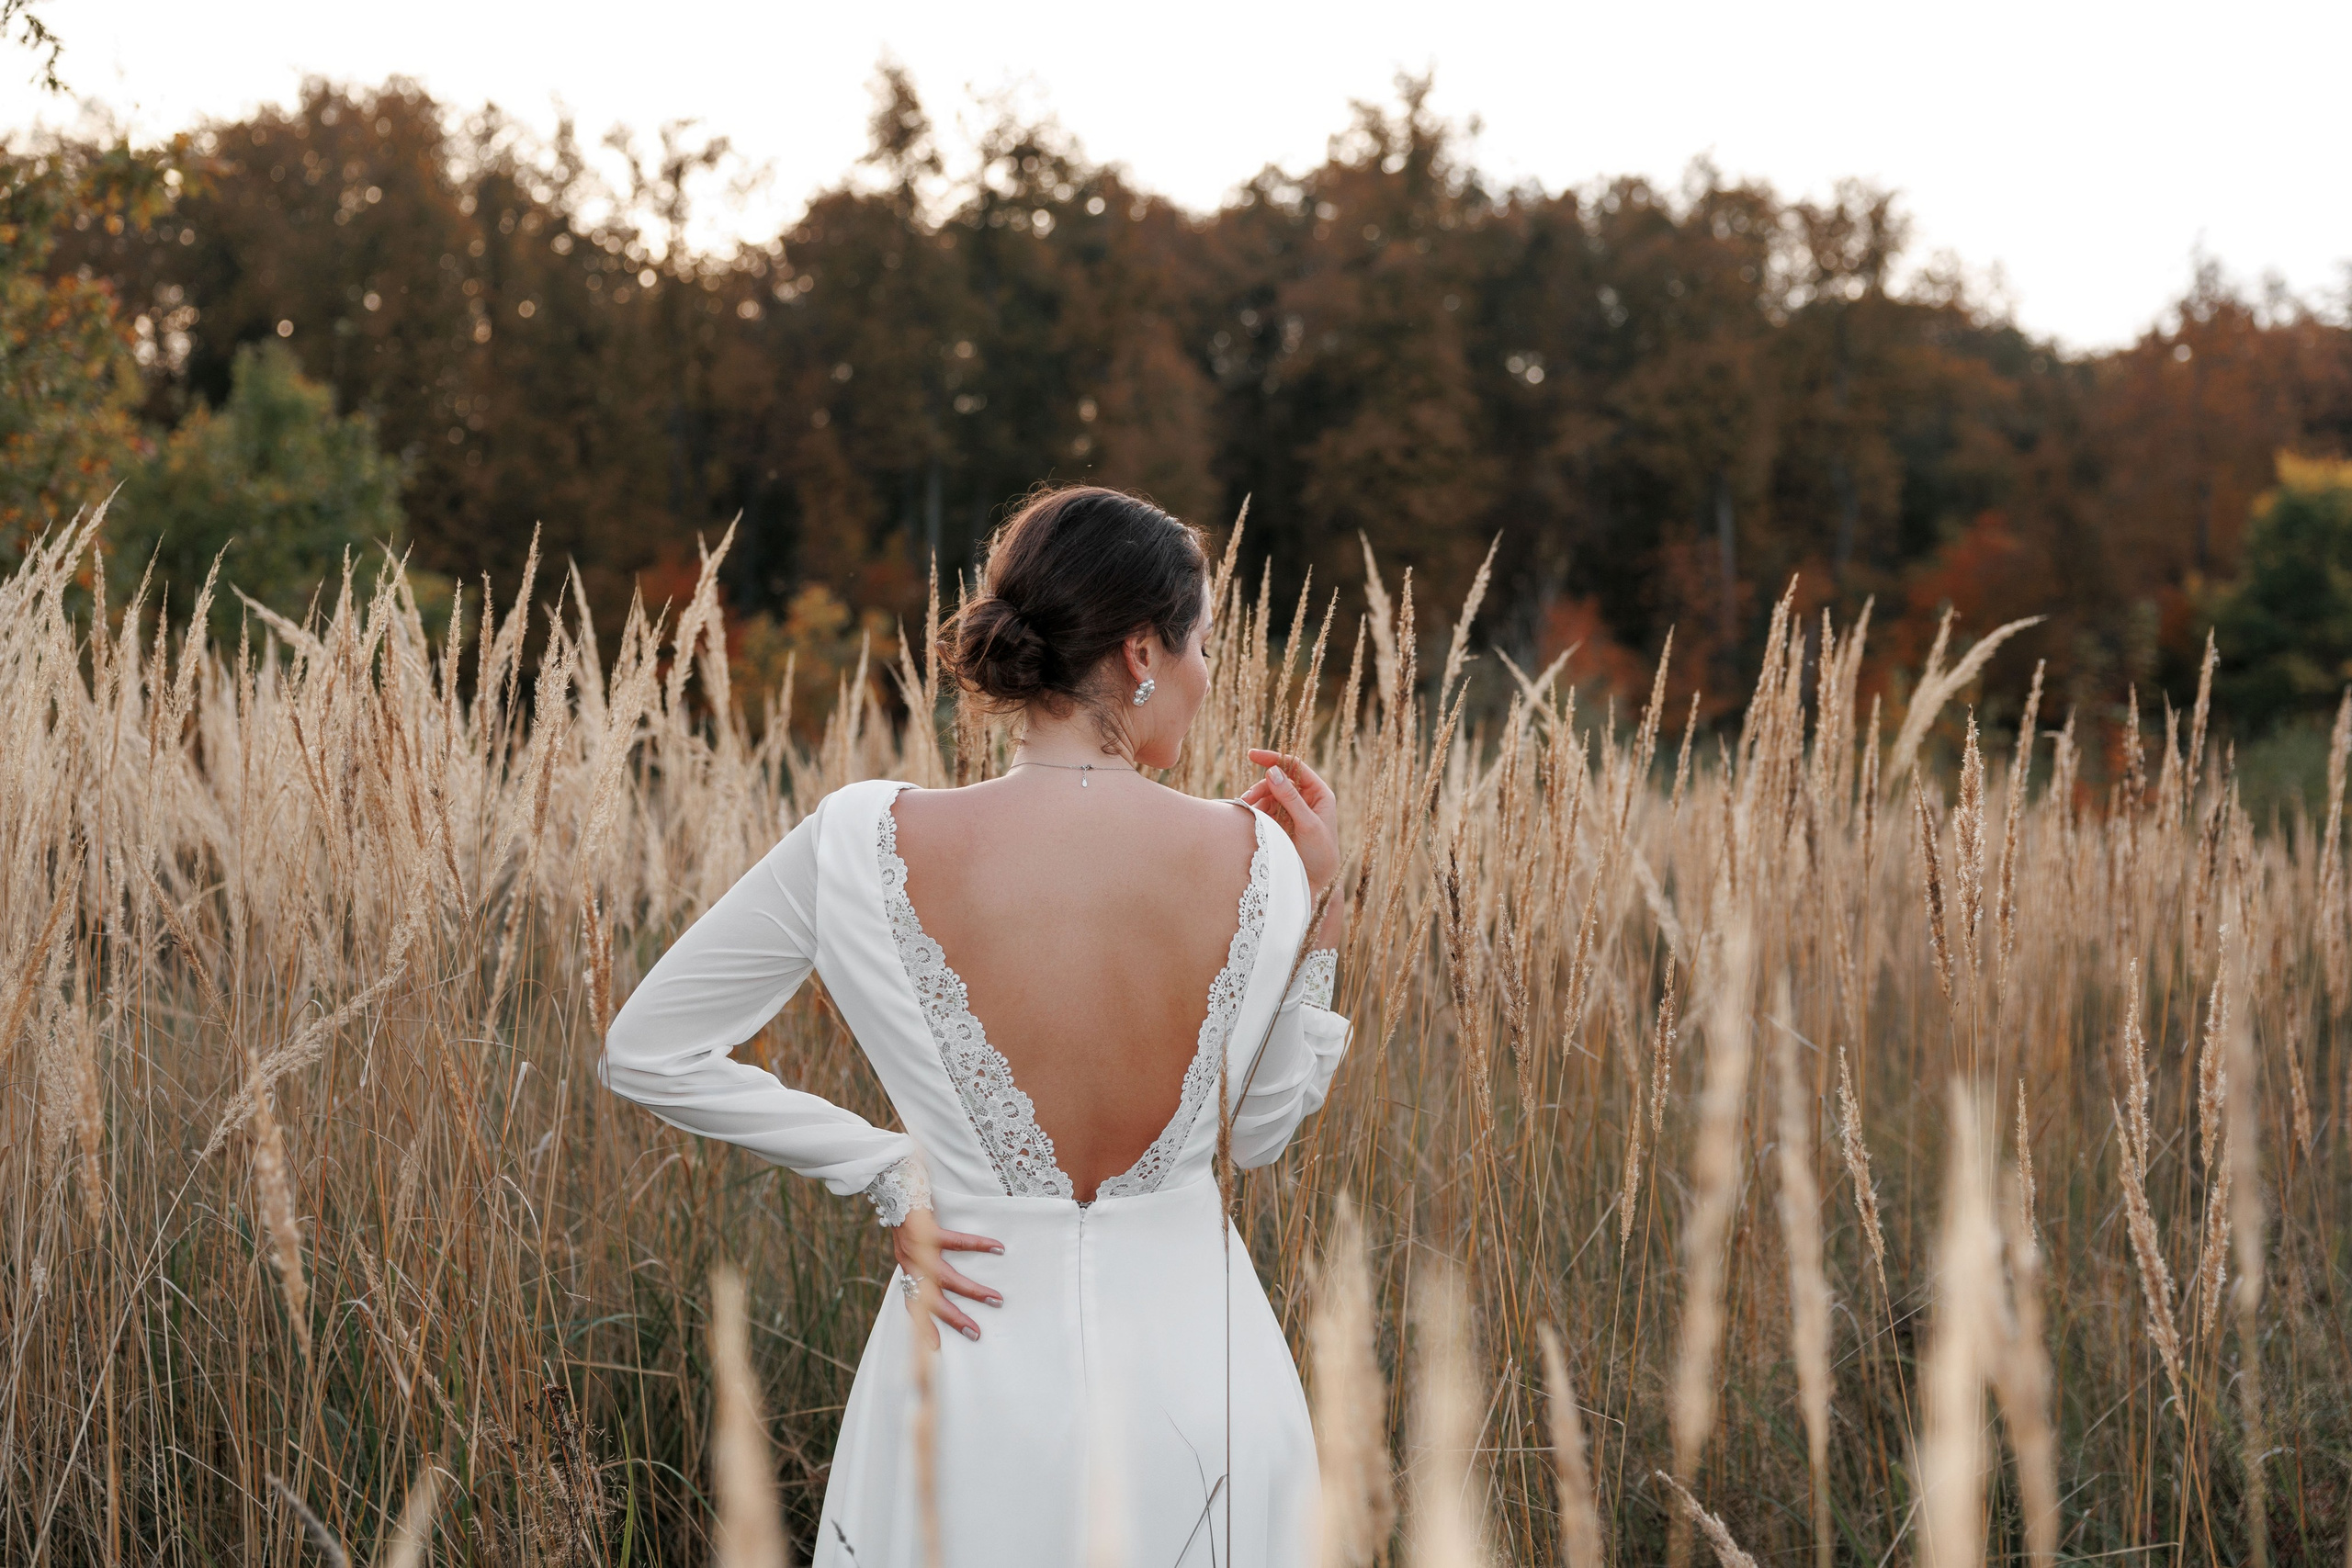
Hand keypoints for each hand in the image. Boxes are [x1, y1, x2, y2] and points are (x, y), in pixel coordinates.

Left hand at [892, 1209, 1003, 1347]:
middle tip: (976, 1333)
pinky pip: (956, 1243)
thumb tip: (940, 1269)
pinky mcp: (926, 1231)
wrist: (889, 1182)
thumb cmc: (907, 1210)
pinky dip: (978, 1245)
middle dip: (954, 1319)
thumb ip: (922, 1254)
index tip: (936, 1347)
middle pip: (931, 1301)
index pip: (913, 1304)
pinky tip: (997, 1247)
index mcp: (908, 1267)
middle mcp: (910, 1263)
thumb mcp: (910, 1239)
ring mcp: (917, 1249)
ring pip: (947, 1279)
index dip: (923, 1326)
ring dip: (972, 1291)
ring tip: (996, 1299)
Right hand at [1242, 749, 1340, 900]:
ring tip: (1247, 811)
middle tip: (1247, 799)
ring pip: (1268, 795)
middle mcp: (1306, 799)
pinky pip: (1264, 809)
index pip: (1295, 767)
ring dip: (1256, 800)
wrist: (1316, 883)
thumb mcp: (1308, 825)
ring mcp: (1291, 811)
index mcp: (1319, 794)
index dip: (1274, 759)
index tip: (1252, 755)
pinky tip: (1249, 817)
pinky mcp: (1280, 823)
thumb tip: (1273, 772)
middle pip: (1278, 780)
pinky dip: (1255, 811)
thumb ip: (1291, 799)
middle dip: (1261, 787)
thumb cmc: (1320, 854)